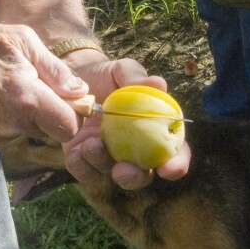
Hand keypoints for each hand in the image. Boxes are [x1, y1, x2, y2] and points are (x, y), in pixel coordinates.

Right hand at [0, 22, 93, 150]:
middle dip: (51, 112)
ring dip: (28, 114)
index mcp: (26, 98)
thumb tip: (80, 90)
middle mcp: (12, 124)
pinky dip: (10, 119)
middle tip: (34, 86)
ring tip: (7, 89)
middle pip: (51, 130)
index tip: (68, 98)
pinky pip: (11, 133)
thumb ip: (55, 69)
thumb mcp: (21, 41)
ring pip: (31, 130)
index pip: (69, 127)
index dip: (74, 113)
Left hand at [61, 53, 190, 190]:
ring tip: (91, 143)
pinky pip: (83, 171)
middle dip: (135, 178)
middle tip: (123, 170)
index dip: (176, 164)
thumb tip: (159, 83)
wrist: (72, 76)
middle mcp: (134, 151)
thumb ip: (137, 77)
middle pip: (142, 175)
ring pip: (109, 174)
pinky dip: (81, 165)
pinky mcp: (82, 159)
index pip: (174, 153)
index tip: (169, 169)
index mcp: (154, 131)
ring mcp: (107, 157)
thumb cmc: (107, 75)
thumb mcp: (121, 70)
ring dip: (102, 164)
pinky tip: (77, 150)